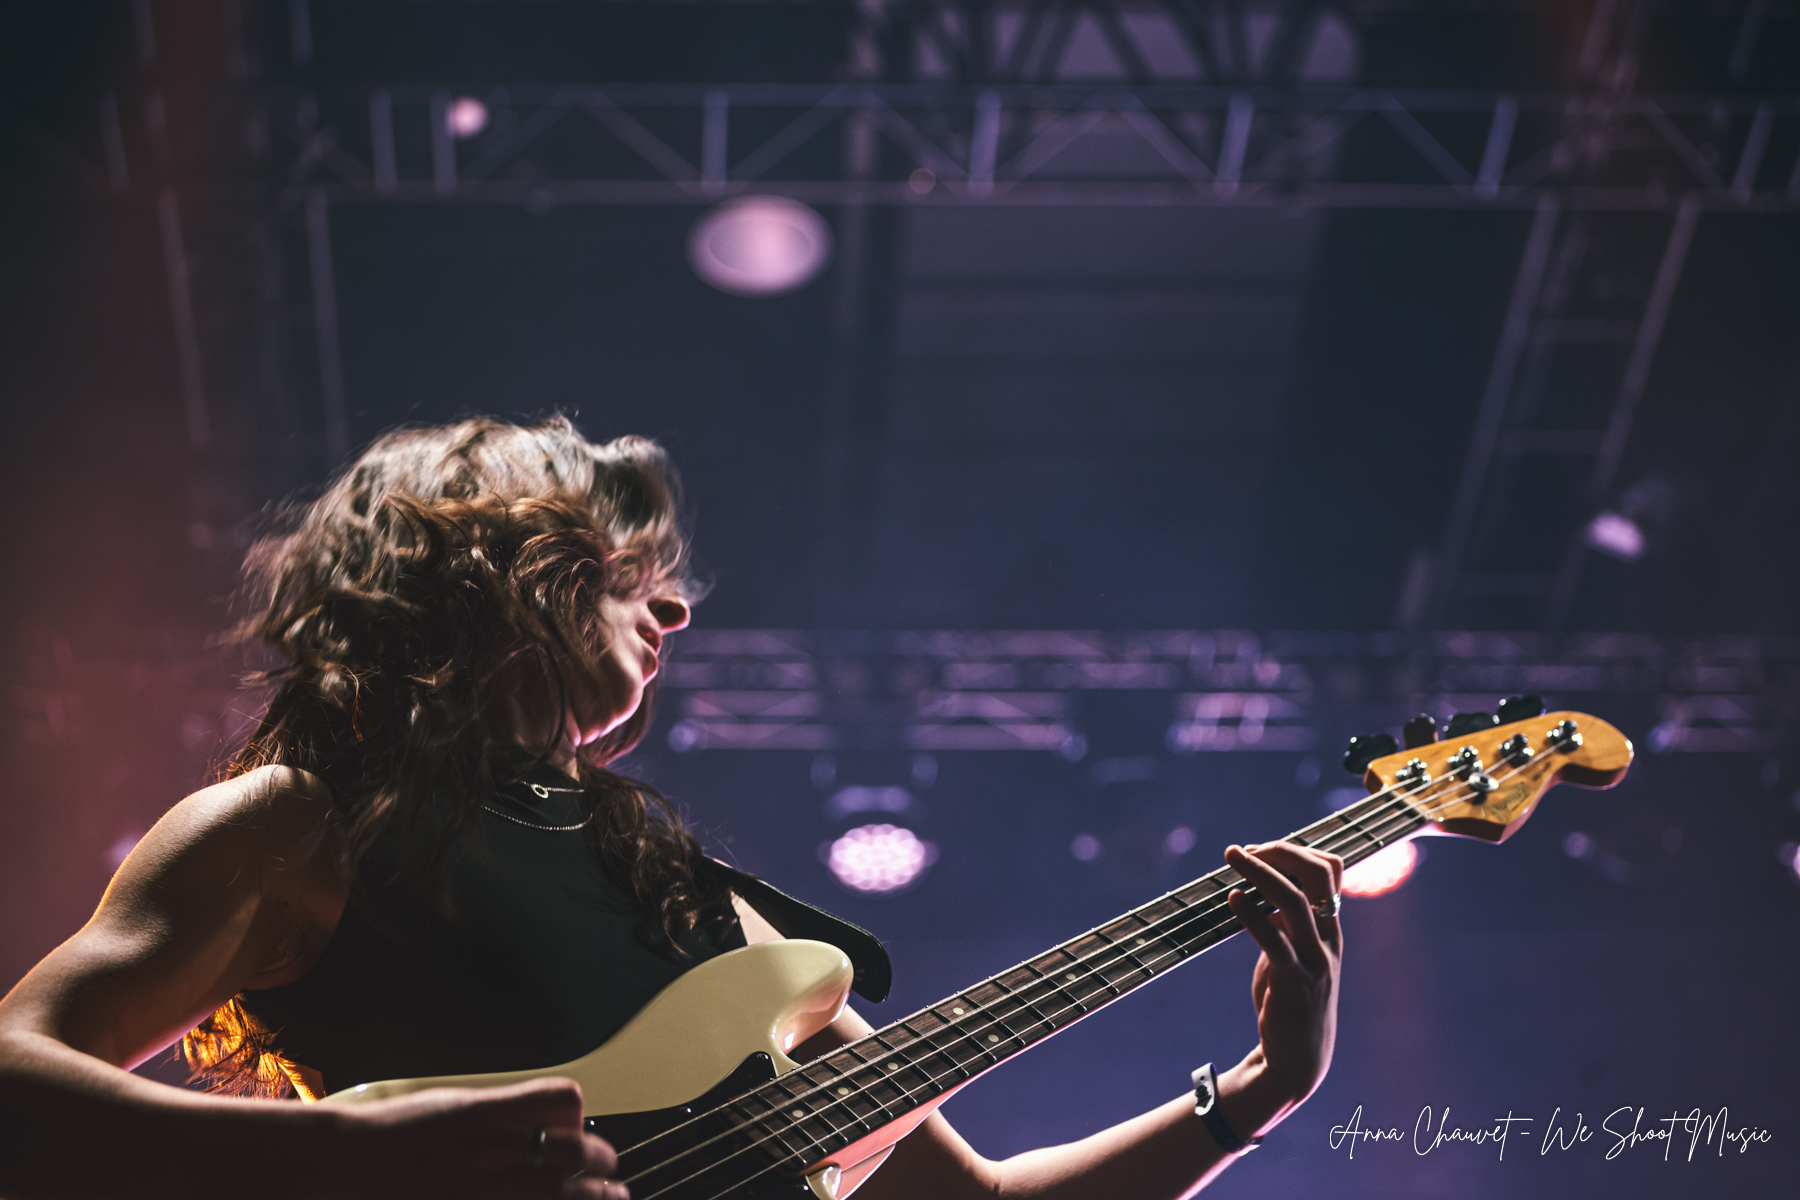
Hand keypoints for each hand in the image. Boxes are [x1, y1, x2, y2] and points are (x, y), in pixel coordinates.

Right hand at [325, 1077, 625, 1199]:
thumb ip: (500, 1114)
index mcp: (479, 1114)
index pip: (558, 1101)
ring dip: (592, 1198)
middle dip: (599, 1164)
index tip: (581, 1132)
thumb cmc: (389, 1140)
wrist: (335, 1169)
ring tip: (608, 1199)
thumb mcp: (450, 1108)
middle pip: (570, 1154)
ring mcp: (474, 1192)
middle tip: (609, 1175)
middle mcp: (481, 1152)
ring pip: (558, 1195)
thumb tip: (555, 1123)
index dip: (579, 1118)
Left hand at [1222, 842, 1343, 1109]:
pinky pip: (1274, 940)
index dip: (1295, 851)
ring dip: (1260, 873)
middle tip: (1243, 849)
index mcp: (1331, 930)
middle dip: (1280, 852)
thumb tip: (1259, 895)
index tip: (1259, 850)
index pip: (1330, 871)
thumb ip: (1285, 926)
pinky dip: (1251, 914)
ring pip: (1295, 901)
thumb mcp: (1292, 956)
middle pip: (1317, 877)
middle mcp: (1329, 940)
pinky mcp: (1294, 982)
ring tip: (1232, 858)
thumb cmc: (1289, 1003)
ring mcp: (1315, 961)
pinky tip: (1232, 900)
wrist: (1298, 1061)